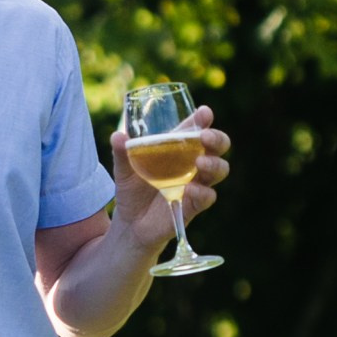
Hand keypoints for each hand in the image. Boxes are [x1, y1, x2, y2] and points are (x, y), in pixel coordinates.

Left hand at [110, 104, 232, 256]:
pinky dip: (202, 192)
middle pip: (217, 147)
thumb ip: (121, 152)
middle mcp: (192, 165)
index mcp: (178, 150)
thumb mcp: (123, 170)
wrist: (130, 224)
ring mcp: (195, 185)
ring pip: (219, 170)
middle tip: (205, 137)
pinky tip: (190, 189)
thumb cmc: (132, 191)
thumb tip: (117, 136)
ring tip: (200, 163)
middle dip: (217, 139)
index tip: (204, 112)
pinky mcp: (193, 206)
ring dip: (214, 164)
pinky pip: (207, 197)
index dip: (203, 120)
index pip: (195, 130)